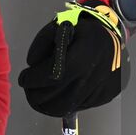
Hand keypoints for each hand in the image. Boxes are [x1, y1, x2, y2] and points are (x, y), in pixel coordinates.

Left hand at [17, 0, 135, 116]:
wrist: (112, 34)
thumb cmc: (82, 30)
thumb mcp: (59, 26)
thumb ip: (41, 43)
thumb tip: (32, 64)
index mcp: (85, 54)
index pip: (53, 77)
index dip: (33, 80)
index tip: (23, 78)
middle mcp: (96, 74)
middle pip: (58, 99)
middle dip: (36, 96)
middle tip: (29, 89)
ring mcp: (103, 88)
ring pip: (67, 108)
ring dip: (48, 104)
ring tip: (39, 95)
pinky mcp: (107, 96)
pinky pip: (79, 107)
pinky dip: (65, 102)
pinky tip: (60, 92)